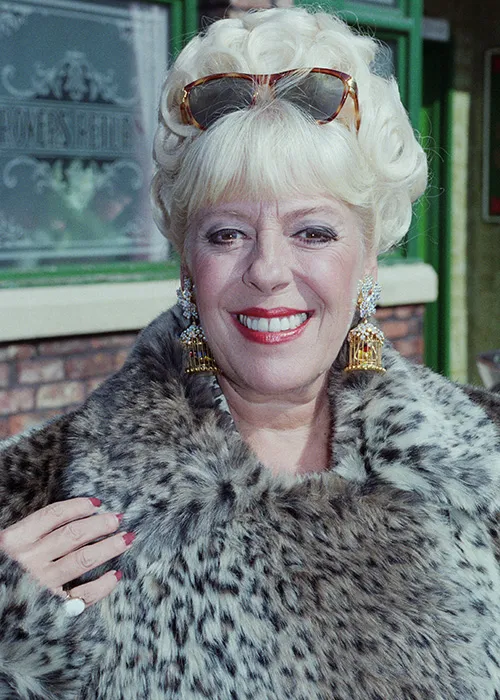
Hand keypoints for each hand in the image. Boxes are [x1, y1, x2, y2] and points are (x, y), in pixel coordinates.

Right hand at [0, 498, 134, 607]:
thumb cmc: (6, 569)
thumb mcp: (12, 545)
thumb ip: (36, 532)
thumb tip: (79, 515)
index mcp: (14, 540)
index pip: (53, 515)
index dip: (78, 506)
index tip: (97, 503)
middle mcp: (27, 560)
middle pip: (73, 535)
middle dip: (100, 524)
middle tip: (118, 518)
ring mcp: (40, 584)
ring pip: (82, 559)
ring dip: (109, 547)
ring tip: (126, 538)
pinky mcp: (50, 608)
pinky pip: (83, 595)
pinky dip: (102, 586)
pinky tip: (115, 575)